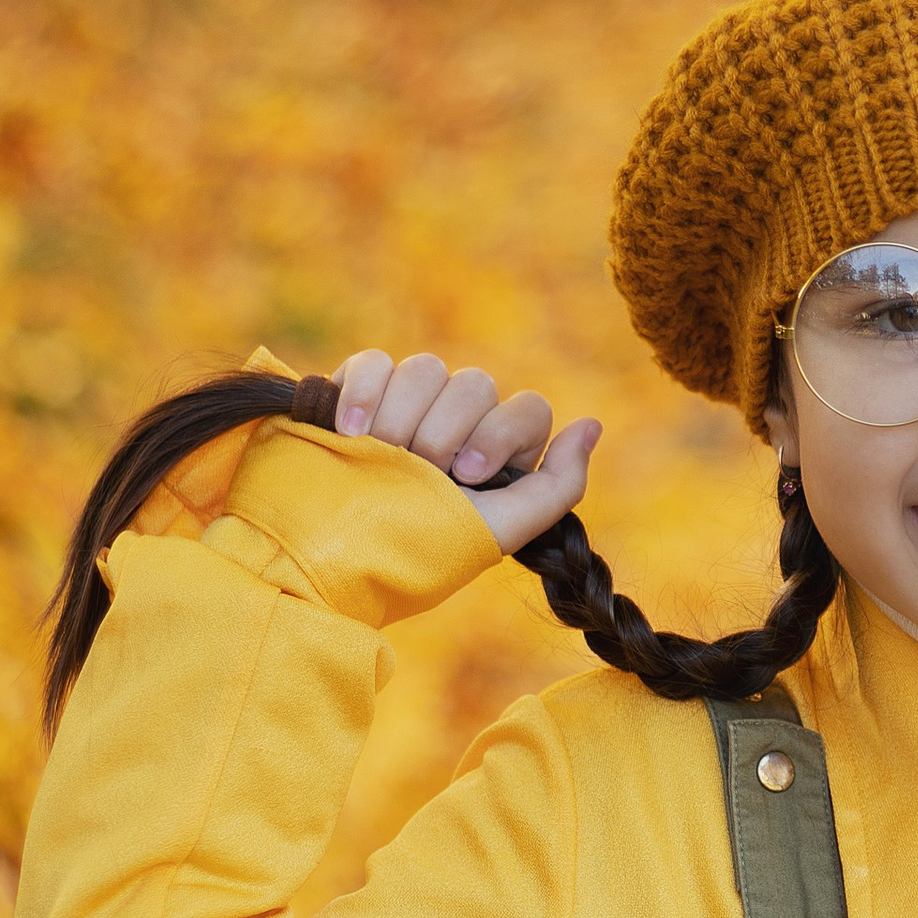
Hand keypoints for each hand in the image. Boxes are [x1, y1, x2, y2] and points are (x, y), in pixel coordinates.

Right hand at [333, 349, 598, 555]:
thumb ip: (558, 484)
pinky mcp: (353, 393)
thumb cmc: (414, 548)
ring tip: (378, 455)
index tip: (466, 476)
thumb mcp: (498, 530)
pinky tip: (350, 432)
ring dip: (403, 417)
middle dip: (445, 432)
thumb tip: (591, 425)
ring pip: (426, 368)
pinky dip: (363, 391)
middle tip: (419, 473)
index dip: (500, 435)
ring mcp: (404, 406)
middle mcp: (454, 426)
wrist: (325, 556)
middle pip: (476, 385)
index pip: (528, 409)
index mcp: (494, 456)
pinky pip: (373, 362)